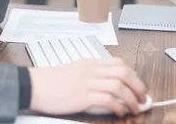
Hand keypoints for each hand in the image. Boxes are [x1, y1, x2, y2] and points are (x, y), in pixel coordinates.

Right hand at [28, 58, 146, 117]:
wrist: (33, 85)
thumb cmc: (50, 81)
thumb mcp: (74, 70)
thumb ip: (90, 74)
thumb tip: (107, 84)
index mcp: (89, 63)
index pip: (119, 63)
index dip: (134, 76)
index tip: (138, 87)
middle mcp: (91, 70)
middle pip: (124, 73)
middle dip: (138, 87)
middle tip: (142, 99)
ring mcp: (87, 82)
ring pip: (119, 86)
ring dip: (131, 99)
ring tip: (134, 109)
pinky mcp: (82, 96)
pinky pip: (108, 100)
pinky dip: (118, 107)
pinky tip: (119, 113)